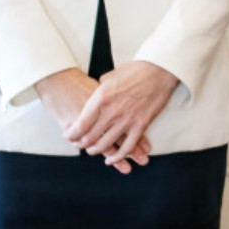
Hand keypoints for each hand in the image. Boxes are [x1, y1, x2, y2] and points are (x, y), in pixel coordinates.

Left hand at [35, 67, 150, 173]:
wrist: (160, 69)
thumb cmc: (136, 70)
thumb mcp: (110, 76)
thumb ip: (99, 89)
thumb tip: (94, 97)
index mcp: (102, 98)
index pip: (80, 124)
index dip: (72, 134)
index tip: (68, 136)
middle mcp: (112, 111)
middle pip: (90, 137)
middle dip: (81, 144)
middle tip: (79, 144)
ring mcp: (127, 119)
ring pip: (106, 145)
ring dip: (96, 151)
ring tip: (92, 150)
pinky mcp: (141, 125)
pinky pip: (127, 148)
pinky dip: (117, 157)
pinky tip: (111, 159)